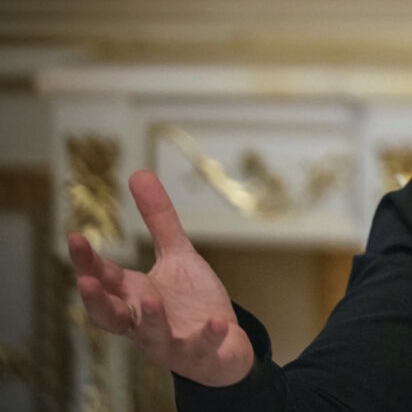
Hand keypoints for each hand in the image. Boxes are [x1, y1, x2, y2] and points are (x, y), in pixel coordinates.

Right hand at [67, 170, 254, 386]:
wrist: (222, 344)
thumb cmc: (190, 301)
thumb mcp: (177, 255)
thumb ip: (159, 220)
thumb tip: (138, 172)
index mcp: (134, 296)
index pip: (104, 279)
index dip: (87, 262)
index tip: (75, 237)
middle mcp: (143, 321)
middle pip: (111, 315)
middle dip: (97, 300)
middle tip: (84, 280)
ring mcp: (169, 340)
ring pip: (150, 336)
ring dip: (150, 319)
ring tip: (151, 300)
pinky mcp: (199, 353)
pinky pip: (200, 348)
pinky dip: (206, 336)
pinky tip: (216, 322)